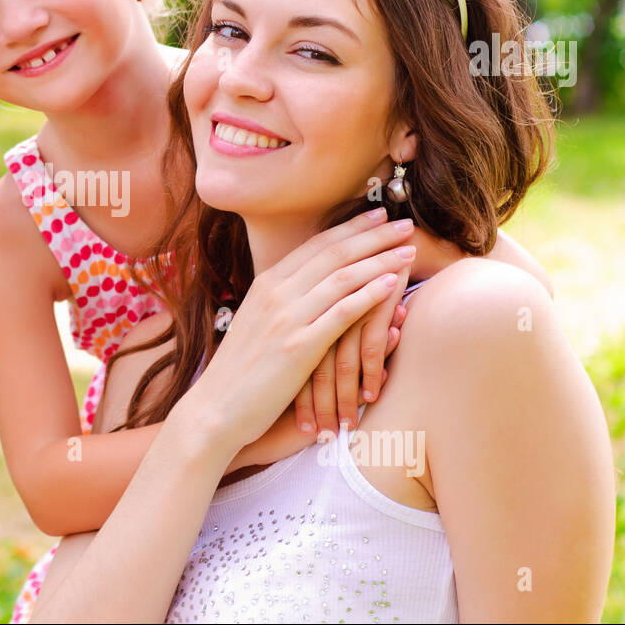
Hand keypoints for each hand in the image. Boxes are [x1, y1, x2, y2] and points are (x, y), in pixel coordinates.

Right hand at [178, 208, 416, 455]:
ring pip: (342, 278)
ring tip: (408, 250)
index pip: (315, 245)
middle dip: (372, 235)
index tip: (377, 215)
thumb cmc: (240, 372)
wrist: (215, 408)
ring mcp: (286, 319)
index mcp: (265, 284)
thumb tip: (314, 288)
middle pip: (333, 254)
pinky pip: (341, 313)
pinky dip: (369, 295)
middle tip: (404, 223)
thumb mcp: (257, 325)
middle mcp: (275, 294)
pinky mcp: (298, 347)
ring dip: (379, 260)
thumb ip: (284, 303)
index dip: (350, 227)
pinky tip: (393, 285)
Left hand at [292, 269, 410, 437]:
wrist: (396, 249)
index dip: (291, 392)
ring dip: (342, 399)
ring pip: (338, 363)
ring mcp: (341, 306)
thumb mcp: (324, 305)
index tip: (290, 424)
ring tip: (340, 429)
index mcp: (296, 304)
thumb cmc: (359, 282)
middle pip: (310, 364)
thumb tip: (304, 366)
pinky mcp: (370, 306)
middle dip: (313, 404)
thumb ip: (314, 328)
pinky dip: (369, 375)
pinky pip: (367, 349)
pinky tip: (371, 398)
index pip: (287, 358)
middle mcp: (314, 305)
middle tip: (317, 436)